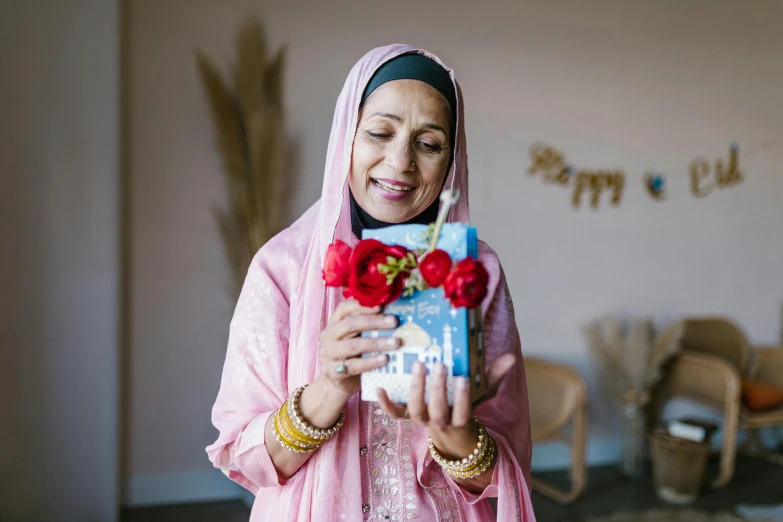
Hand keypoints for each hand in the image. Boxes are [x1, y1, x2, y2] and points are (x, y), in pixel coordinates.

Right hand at [319, 298, 400, 399]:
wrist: (337, 383)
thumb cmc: (352, 356)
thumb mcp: (357, 337)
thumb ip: (368, 326)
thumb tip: (393, 315)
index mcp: (334, 323)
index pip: (345, 308)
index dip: (362, 305)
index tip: (381, 306)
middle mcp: (329, 336)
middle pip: (350, 324)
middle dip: (374, 322)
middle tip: (394, 322)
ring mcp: (328, 354)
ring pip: (353, 345)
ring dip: (376, 343)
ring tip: (395, 342)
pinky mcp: (332, 371)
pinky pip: (354, 366)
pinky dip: (371, 362)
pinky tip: (385, 359)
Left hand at [377, 353, 515, 459]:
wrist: (448, 430)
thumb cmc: (465, 405)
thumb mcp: (482, 392)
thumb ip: (494, 376)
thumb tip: (511, 359)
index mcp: (459, 418)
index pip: (463, 412)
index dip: (462, 398)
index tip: (463, 379)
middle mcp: (438, 421)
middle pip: (437, 410)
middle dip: (437, 389)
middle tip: (439, 364)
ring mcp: (420, 419)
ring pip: (415, 410)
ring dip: (416, 389)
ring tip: (418, 365)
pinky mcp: (405, 415)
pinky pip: (394, 413)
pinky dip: (385, 403)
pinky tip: (379, 387)